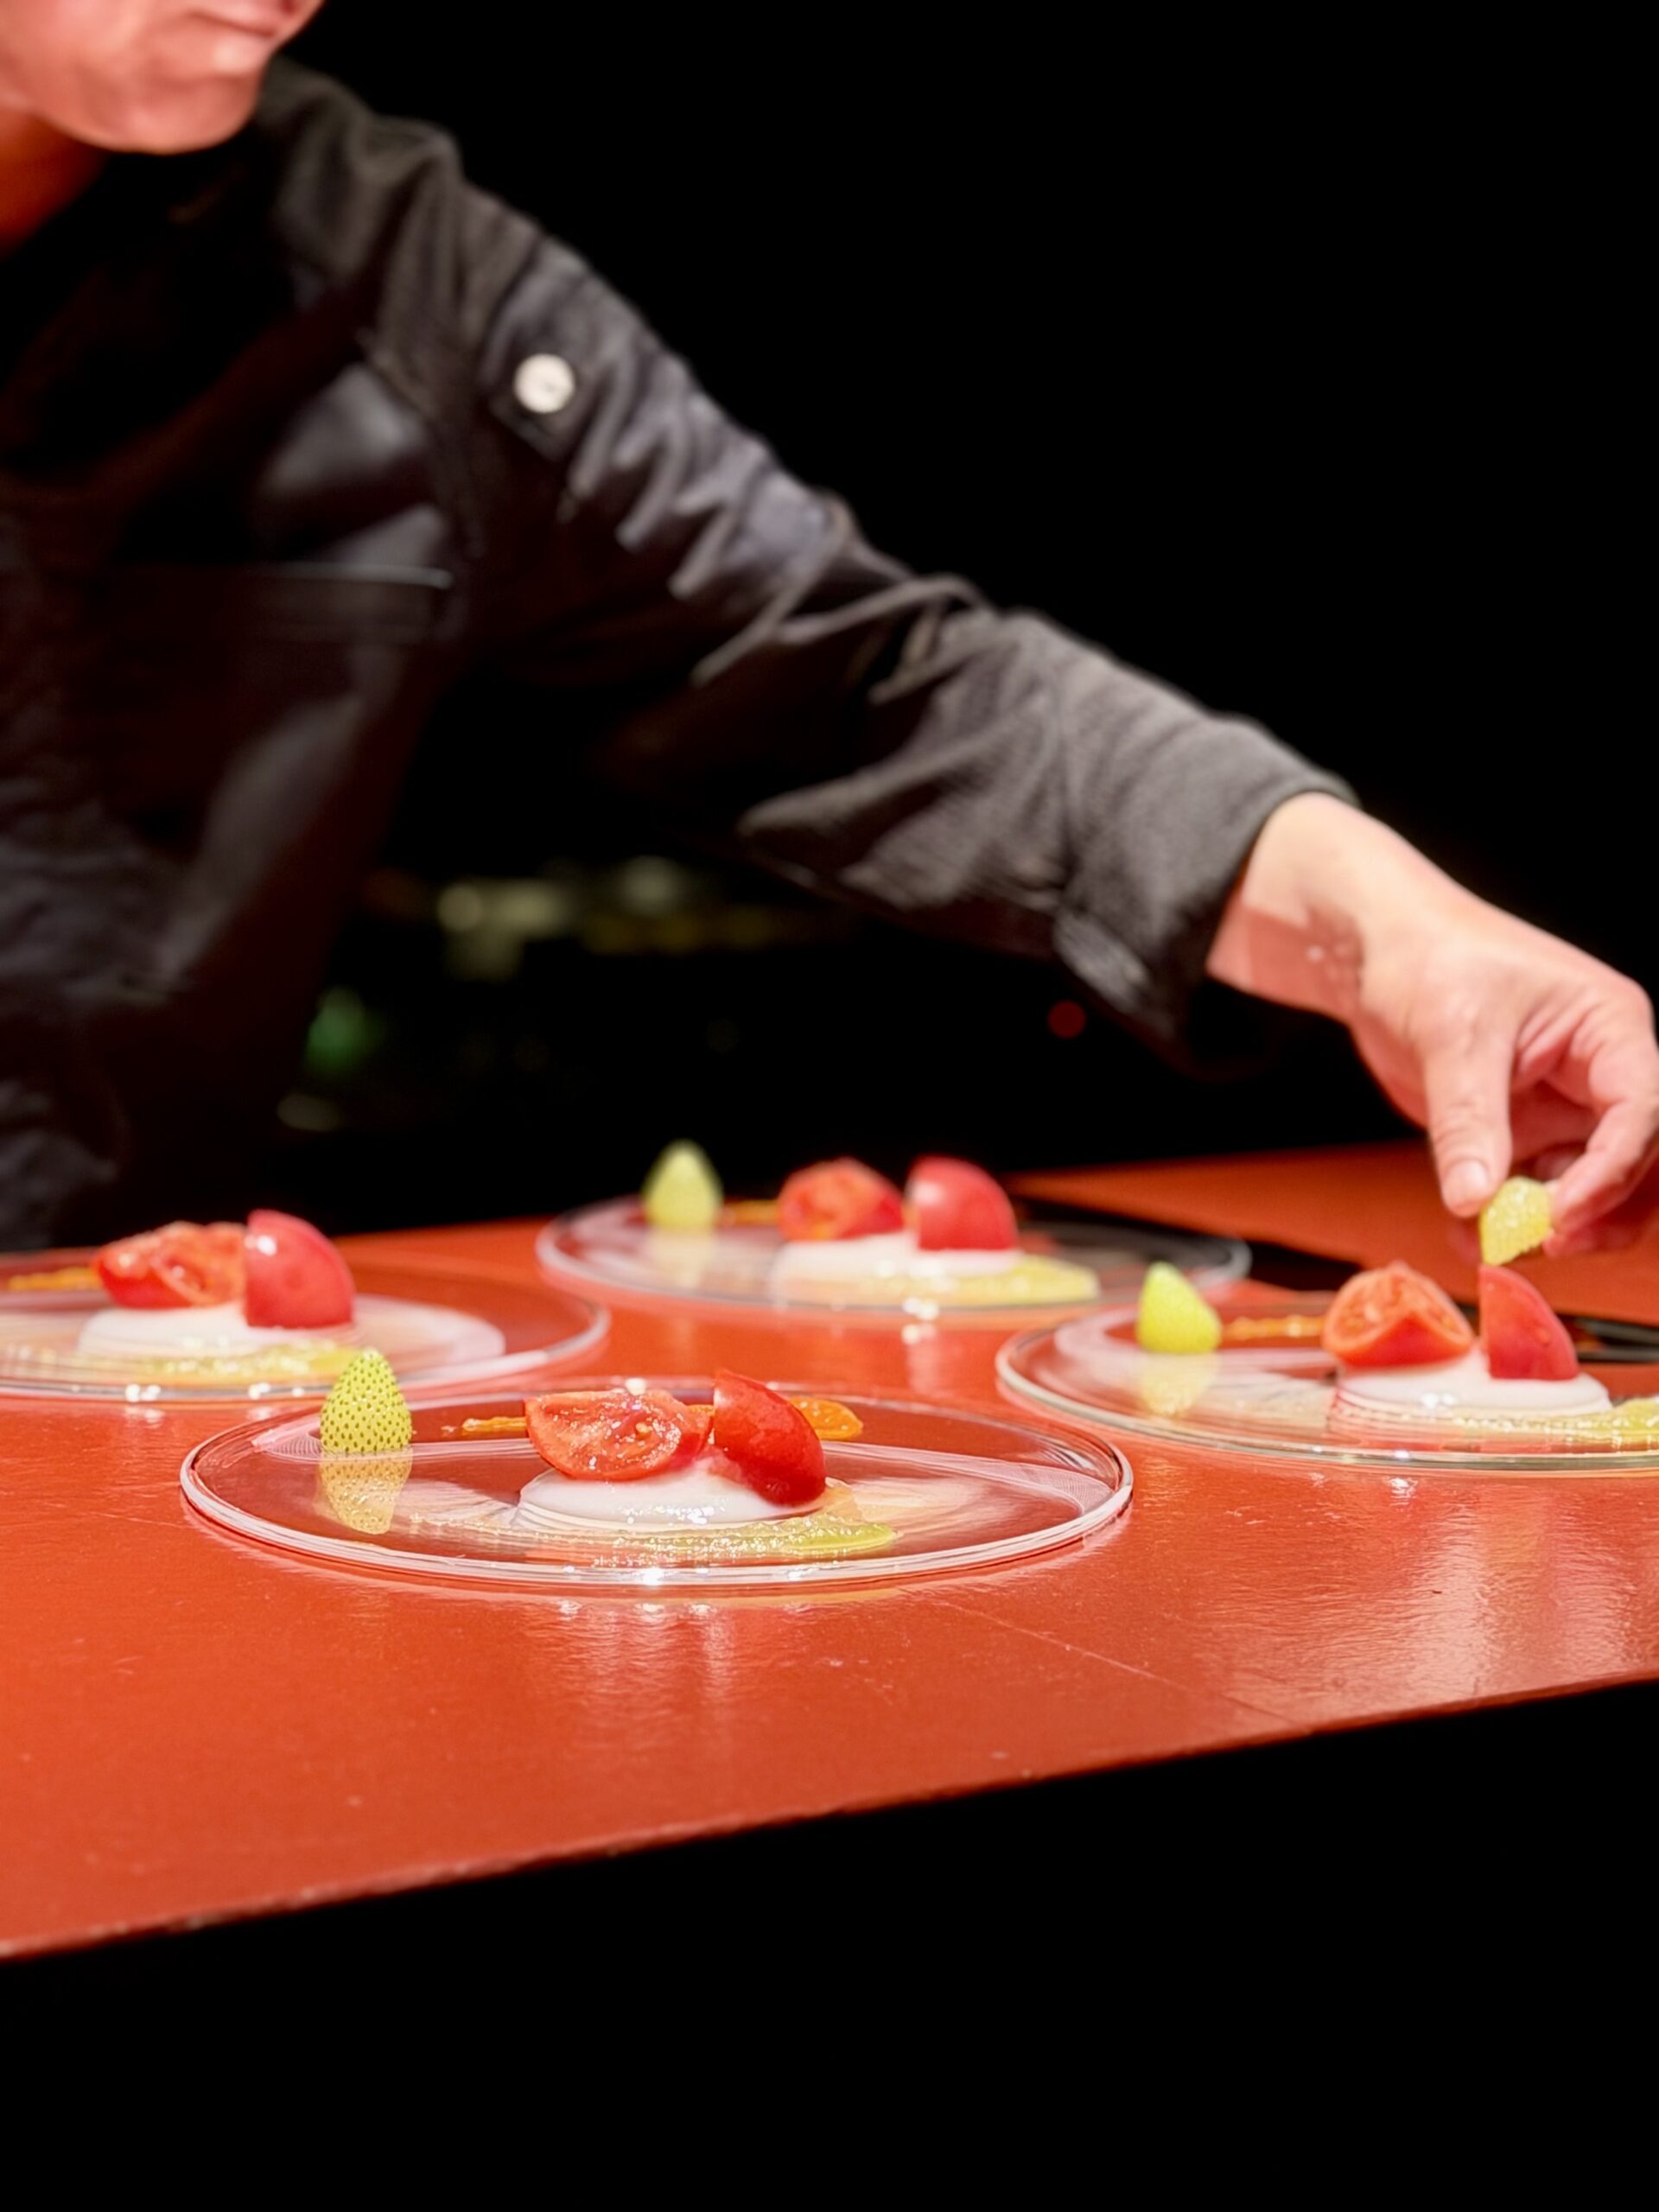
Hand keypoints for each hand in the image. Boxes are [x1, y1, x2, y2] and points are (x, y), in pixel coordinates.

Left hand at [1207, 794, 1658, 1251]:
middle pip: (1635, 1165)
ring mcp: (1567, 1108)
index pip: (1642, 1112)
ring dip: (1546, 1228)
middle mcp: (1603, 1073)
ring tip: (1484, 1244)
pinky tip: (1462, 1235)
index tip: (1558, 1218)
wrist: (1379, 955)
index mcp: (1611, 1029)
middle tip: (1534, 1245)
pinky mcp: (1527, 1134)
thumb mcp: (1450, 1036)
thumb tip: (1474, 1204)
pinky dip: (1505, 1222)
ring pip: (1590, 1191)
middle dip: (1594, 1213)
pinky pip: (1534, 1194)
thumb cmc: (1428, 963)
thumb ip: (1467, 1121)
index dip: (1610, 1173)